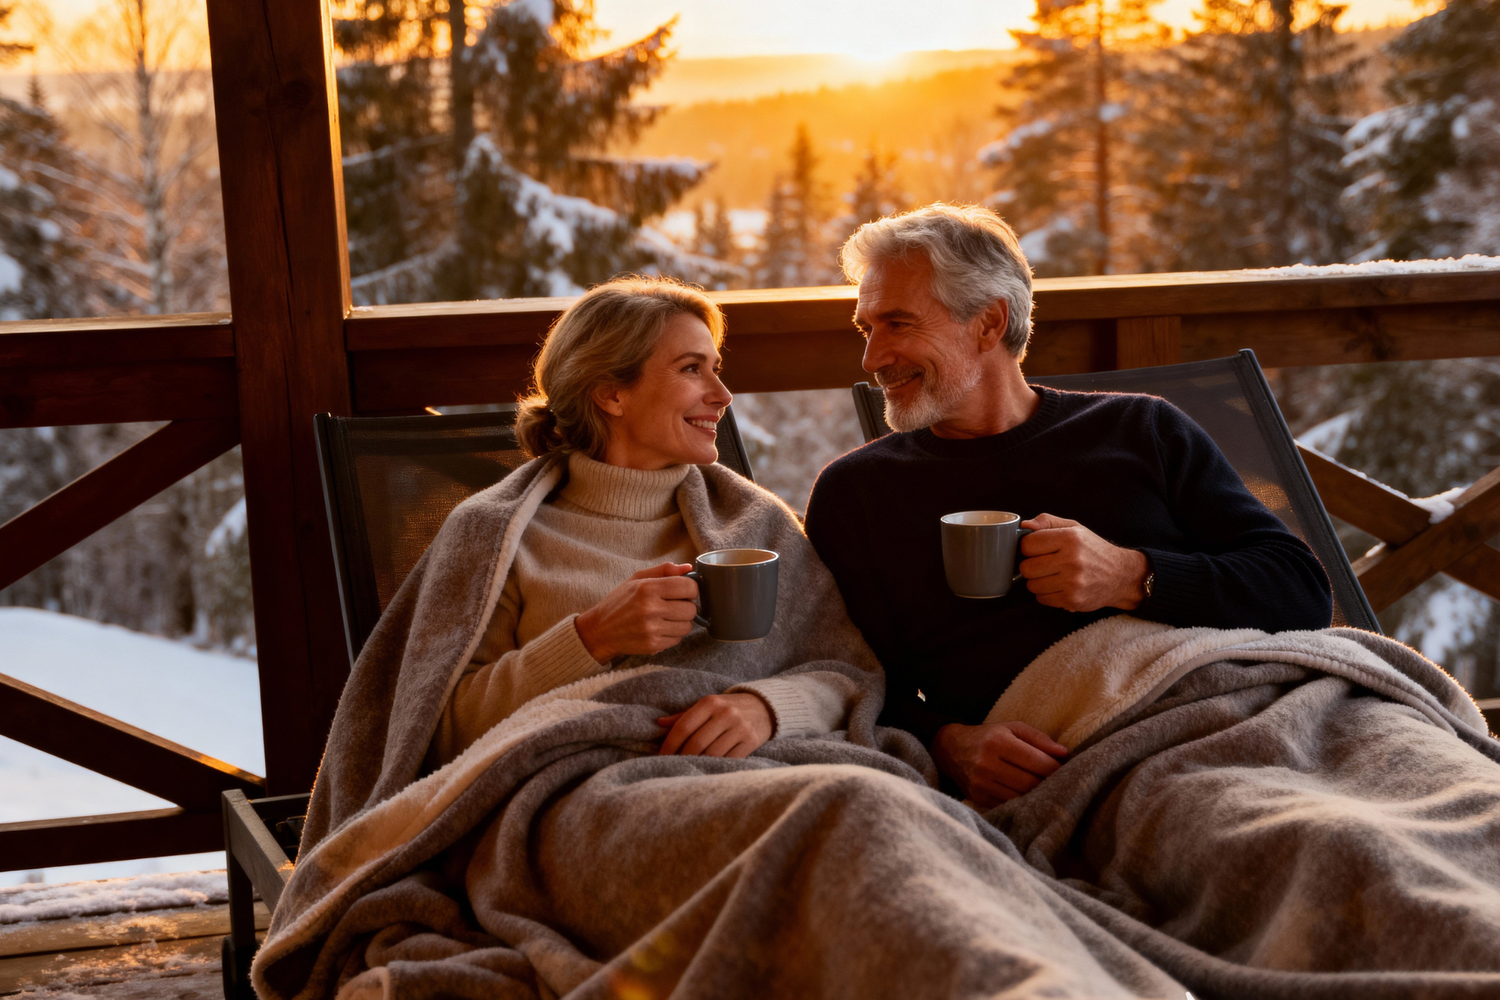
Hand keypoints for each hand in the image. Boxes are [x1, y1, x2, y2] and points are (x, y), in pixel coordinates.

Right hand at [574, 562, 697, 662]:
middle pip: (691, 609)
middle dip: (686, 607)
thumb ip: (664, 570)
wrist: (600, 630)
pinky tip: (659, 629)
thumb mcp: (637, 579)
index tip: (683, 591)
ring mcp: (652, 629)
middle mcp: (651, 608)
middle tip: (673, 606)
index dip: (690, 589)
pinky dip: (672, 635)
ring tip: (665, 618)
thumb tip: (688, 568)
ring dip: (680, 622)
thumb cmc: (619, 602)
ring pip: (687, 626)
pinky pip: (677, 640)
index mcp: (648, 588)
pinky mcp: (652, 645)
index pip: (689, 587)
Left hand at [658, 693, 773, 757]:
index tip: (661, 756)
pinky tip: (709, 767)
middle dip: (682, 757)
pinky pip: (729, 759)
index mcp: (710, 702)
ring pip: (712, 754)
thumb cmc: (728, 708)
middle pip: (696, 743)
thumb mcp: (707, 706)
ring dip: (699, 763)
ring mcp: (740, 727)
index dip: (670, 744)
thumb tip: (659, 723)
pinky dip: (716, 765)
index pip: (683, 727)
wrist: (764, 707)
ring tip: (691, 766)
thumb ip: (684, 715)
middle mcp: (726, 713)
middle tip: (674, 765)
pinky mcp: (752, 741)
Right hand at [931, 721, 1067, 807]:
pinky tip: (1025, 794)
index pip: (1038, 762)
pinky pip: (1008, 804)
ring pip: (1021, 797)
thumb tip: (1064, 754)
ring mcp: (981, 783)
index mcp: (999, 742)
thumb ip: (1039, 738)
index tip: (1063, 768)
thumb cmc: (988, 737)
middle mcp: (987, 763)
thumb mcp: (1012, 728)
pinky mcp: (978, 798)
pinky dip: (1020, 801)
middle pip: (1031, 783)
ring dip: (1035, 794)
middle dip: (1047, 782)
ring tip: (1041, 786)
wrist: (951, 750)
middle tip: (1056, 780)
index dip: (1056, 768)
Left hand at [1018, 513, 1149, 611]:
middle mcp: (1072, 560)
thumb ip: (1047, 522)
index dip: (1029, 547)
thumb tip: (1024, 525)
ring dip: (1038, 581)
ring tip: (1053, 576)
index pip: (1027, 544)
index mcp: (1070, 538)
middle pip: (1026, 567)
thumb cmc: (1093, 550)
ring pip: (1032, 585)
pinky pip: (1042, 599)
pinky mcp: (1073, 600)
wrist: (1121, 575)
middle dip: (1031, 566)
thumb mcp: (1074, 528)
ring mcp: (1073, 582)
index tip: (1037, 549)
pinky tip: (1059, 586)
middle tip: (1044, 564)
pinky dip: (1046, 594)